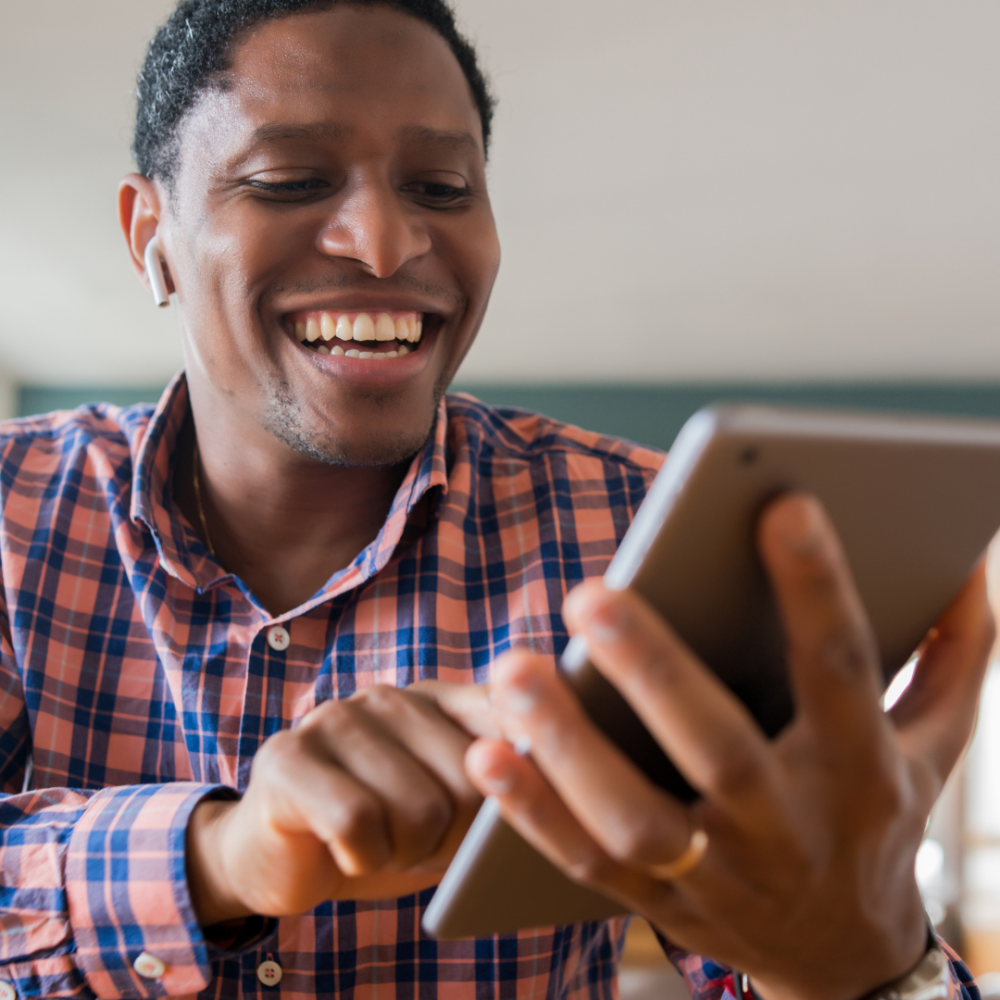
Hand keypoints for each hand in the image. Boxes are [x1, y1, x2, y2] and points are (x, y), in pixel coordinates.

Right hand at [187, 681, 498, 924]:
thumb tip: (550, 786)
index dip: (527, 767)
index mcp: (435, 700)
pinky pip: (357, 823)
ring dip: (404, 855)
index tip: (529, 797)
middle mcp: (389, 698)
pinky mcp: (287, 757)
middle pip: (472, 781)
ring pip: (419, 810)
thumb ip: (493, 783)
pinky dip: (361, 858)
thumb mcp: (446, 809)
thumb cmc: (379, 834)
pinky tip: (344, 851)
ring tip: (380, 846)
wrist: (277, 859)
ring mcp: (335, 720)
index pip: (506, 713)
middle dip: (456, 840)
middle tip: (421, 847)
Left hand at [466, 494, 994, 999]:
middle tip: (589, 595)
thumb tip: (977, 565)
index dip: (819, 585)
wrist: (846, 966)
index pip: (842, 666)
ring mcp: (719, 874)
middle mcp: (788, 823)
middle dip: (656, 674)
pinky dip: (533, 813)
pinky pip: (588, 864)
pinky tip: (487, 753)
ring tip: (516, 671)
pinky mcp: (660, 906)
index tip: (780, 502)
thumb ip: (952, 657)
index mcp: (859, 767)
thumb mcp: (931, 746)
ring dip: (570, 750)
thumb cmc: (875, 822)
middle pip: (721, 749)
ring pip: (639, 820)